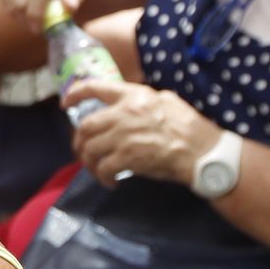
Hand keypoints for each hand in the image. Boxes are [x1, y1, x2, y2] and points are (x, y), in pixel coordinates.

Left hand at [65, 81, 221, 186]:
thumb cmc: (191, 128)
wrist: (204, 153)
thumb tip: (130, 103)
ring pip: (89, 148)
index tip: (65, 103)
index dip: (74, 94)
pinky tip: (110, 181)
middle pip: (86, 126)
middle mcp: (124, 113)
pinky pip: (103, 167)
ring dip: (88, 161)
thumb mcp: (167, 101)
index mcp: (134, 96)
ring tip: (95, 169)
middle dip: (79, 140)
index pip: (95, 87)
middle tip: (82, 151)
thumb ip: (144, 101)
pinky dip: (102, 176)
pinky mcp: (127, 157)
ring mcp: (123, 135)